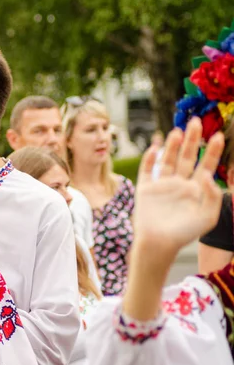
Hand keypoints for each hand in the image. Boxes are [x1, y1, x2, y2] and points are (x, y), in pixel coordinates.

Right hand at [123, 118, 223, 320]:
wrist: (158, 243)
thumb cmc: (184, 233)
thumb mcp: (208, 216)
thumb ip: (212, 195)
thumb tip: (206, 174)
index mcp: (196, 190)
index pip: (206, 165)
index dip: (212, 151)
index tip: (218, 135)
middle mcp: (179, 184)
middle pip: (188, 157)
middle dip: (193, 140)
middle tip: (196, 121)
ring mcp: (162, 185)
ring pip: (169, 160)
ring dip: (173, 146)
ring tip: (179, 131)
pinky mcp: (145, 189)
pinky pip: (147, 170)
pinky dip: (150, 159)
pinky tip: (155, 147)